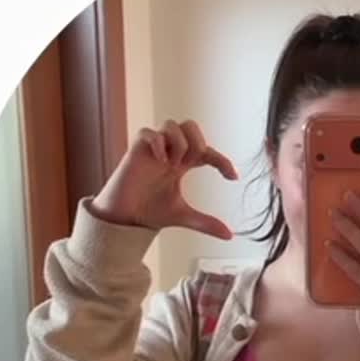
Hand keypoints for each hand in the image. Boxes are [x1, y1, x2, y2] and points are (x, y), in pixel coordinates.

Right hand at [90, 119, 237, 238]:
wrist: (125, 219)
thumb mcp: (184, 216)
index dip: (222, 161)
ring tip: (173, 165)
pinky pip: (149, 133)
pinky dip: (159, 143)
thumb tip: (230, 235)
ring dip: (179, 143)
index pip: (207, 152)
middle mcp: (169, 153)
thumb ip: (206, 223)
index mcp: (182, 164)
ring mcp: (153, 150)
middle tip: (190, 165)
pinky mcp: (136, 151)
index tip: (234, 178)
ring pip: (172, 125)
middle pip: (190, 126)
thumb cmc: (151, 212)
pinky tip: (162, 162)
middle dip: (197, 143)